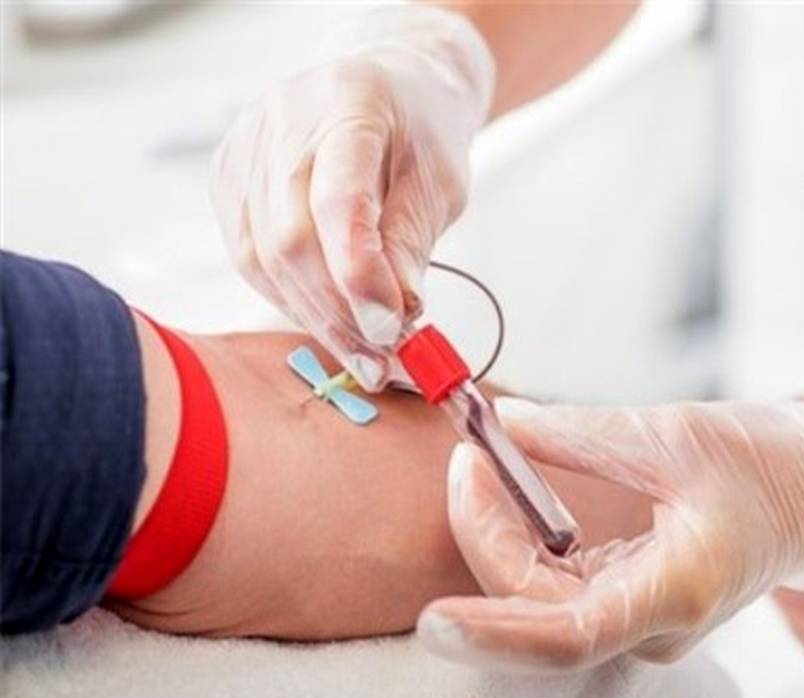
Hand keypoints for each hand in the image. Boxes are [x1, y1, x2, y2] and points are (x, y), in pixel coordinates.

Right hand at [210, 5, 493, 389]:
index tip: (392, 329)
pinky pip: (250, 260)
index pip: (338, 202)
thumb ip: (411, 244)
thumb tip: (395, 318)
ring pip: (264, 259)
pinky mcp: (226, 181)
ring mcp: (243, 150)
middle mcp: (281, 119)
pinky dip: (293, 301)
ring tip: (364, 355)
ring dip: (317, 319)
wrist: (385, 90)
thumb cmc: (418, 132)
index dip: (360, 276)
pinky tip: (330, 323)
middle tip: (382, 361)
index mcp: (348, 102)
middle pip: (292, 239)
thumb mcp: (439, 182)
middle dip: (339, 314)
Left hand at [417, 395, 803, 672]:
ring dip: (498, 537)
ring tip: (478, 464)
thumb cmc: (774, 463)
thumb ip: (580, 434)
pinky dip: (524, 539)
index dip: (492, 633)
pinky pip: (560, 584)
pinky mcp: (638, 598)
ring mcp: (645, 618)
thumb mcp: (674, 434)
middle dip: (484, 539)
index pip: (563, 639)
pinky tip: (507, 490)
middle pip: (537, 611)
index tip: (432, 608)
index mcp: (673, 595)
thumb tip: (505, 425)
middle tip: (465, 459)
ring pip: (541, 600)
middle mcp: (654, 624)